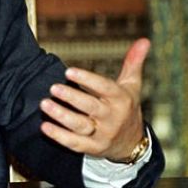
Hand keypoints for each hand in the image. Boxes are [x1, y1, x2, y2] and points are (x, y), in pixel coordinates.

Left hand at [40, 38, 148, 160]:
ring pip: (80, 126)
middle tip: (53, 87)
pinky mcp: (93, 148)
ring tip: (44, 104)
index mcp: (121, 99)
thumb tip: (144, 40)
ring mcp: (103, 134)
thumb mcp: (131, 85)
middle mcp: (112, 117)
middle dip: (71, 98)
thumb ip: (133, 63)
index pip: (104, 88)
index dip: (87, 80)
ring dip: (61, 116)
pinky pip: (75, 143)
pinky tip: (44, 126)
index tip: (68, 71)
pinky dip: (59, 136)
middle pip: (91, 107)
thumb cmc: (126, 107)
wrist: (132, 142)